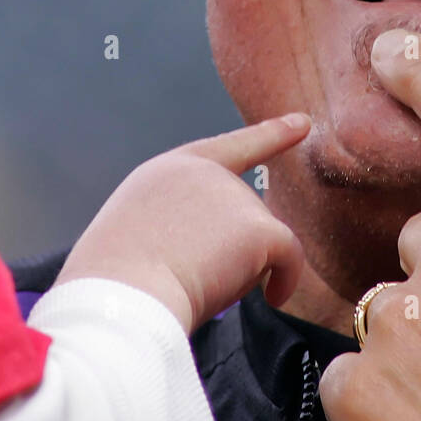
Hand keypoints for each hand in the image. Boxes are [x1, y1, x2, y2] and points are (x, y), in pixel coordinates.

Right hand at [55, 115, 308, 333]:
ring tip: (197, 284)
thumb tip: (226, 251)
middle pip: (244, 217)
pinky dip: (285, 280)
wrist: (122, 295)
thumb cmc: (118, 283)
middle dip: (232, 253)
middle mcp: (204, 173)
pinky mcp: (257, 226)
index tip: (302, 123)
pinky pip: (289, 258)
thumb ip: (182, 224)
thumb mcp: (140, 232)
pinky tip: (272, 297)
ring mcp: (232, 195)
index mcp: (168, 172)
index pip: (228, 148)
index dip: (270, 135)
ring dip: (241, 271)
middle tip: (187, 279)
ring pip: (261, 242)